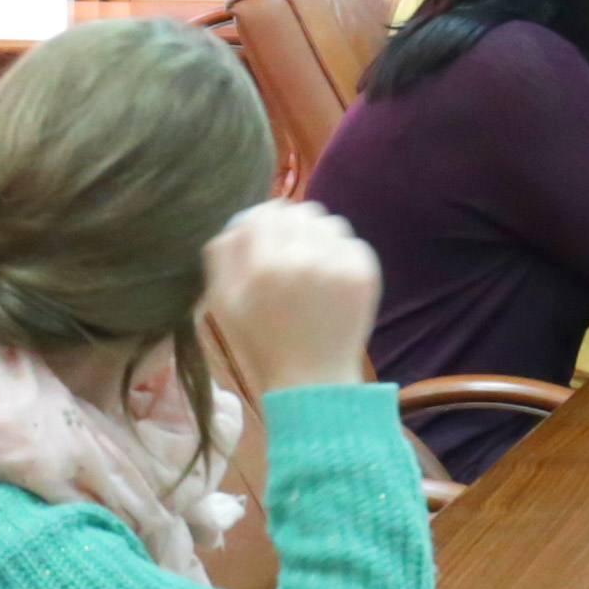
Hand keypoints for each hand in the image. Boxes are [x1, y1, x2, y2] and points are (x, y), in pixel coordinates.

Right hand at [202, 200, 381, 394]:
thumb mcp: (223, 302)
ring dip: (317, 236)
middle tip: (288, 250)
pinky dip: (340, 253)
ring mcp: (339, 265)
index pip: (266, 212)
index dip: (264, 220)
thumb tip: (239, 219)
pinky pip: (351, 242)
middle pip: (299, 211)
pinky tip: (329, 279)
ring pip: (329, 222)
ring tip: (309, 265)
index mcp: (263, 266)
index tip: (265, 233)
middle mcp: (303, 259)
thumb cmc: (260, 341)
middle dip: (291, 225)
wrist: (312, 378)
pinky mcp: (365, 273)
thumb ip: (223, 254)